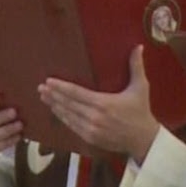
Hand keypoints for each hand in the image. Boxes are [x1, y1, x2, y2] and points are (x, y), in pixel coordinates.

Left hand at [38, 47, 160, 162]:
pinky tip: (56, 111)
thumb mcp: (140, 87)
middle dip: (53, 95)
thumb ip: (136, 66)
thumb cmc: (141, 111)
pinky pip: (72, 127)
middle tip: (41, 88)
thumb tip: (138, 46)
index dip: (60, 87)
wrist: (144, 140)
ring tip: (44, 97)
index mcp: (104, 103)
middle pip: (68, 104)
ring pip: (67, 116)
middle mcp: (94, 117)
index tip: (49, 81)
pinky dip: (63, 118)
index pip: (76, 93)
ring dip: (54, 106)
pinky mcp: (90, 138)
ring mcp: (91, 129)